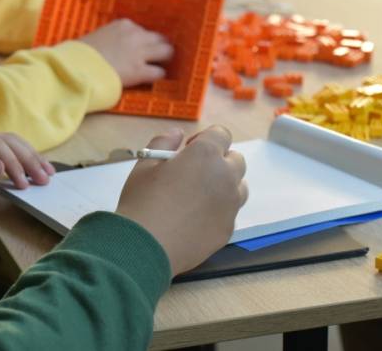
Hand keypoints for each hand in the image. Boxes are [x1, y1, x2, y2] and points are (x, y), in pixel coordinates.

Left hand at [0, 132, 53, 235]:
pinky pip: (9, 155)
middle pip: (6, 142)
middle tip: (43, 179)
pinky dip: (25, 162)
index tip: (23, 183)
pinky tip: (36, 170)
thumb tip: (0, 166)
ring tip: (47, 175)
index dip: (12, 161)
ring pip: (12, 145)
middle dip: (27, 159)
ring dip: (31, 158)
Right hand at [78, 18, 173, 86]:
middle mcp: (135, 35)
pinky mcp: (139, 71)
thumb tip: (119, 46)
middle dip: (160, 47)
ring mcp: (139, 53)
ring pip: (167, 52)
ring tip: (160, 65)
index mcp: (124, 25)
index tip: (142, 48)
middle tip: (159, 56)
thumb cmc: (80, 54)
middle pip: (160, 38)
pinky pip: (159, 72)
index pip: (144, 30)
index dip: (145, 41)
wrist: (76, 67)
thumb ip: (114, 38)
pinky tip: (152, 78)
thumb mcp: (99, 36)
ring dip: (164, 59)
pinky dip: (158, 75)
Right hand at [116, 126, 247, 274]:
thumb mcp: (145, 164)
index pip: (222, 134)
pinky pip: (230, 213)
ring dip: (224, 186)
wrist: (145, 247)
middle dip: (218, 161)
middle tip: (193, 174)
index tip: (187, 151)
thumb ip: (164, 142)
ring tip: (198, 198)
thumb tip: (178, 135)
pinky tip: (196, 221)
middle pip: (235, 160)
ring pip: (239, 187)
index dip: (205, 139)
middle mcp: (226, 176)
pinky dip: (219, 211)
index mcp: (206, 154)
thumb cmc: (142, 201)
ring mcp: (230, 205)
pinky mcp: (228, 229)